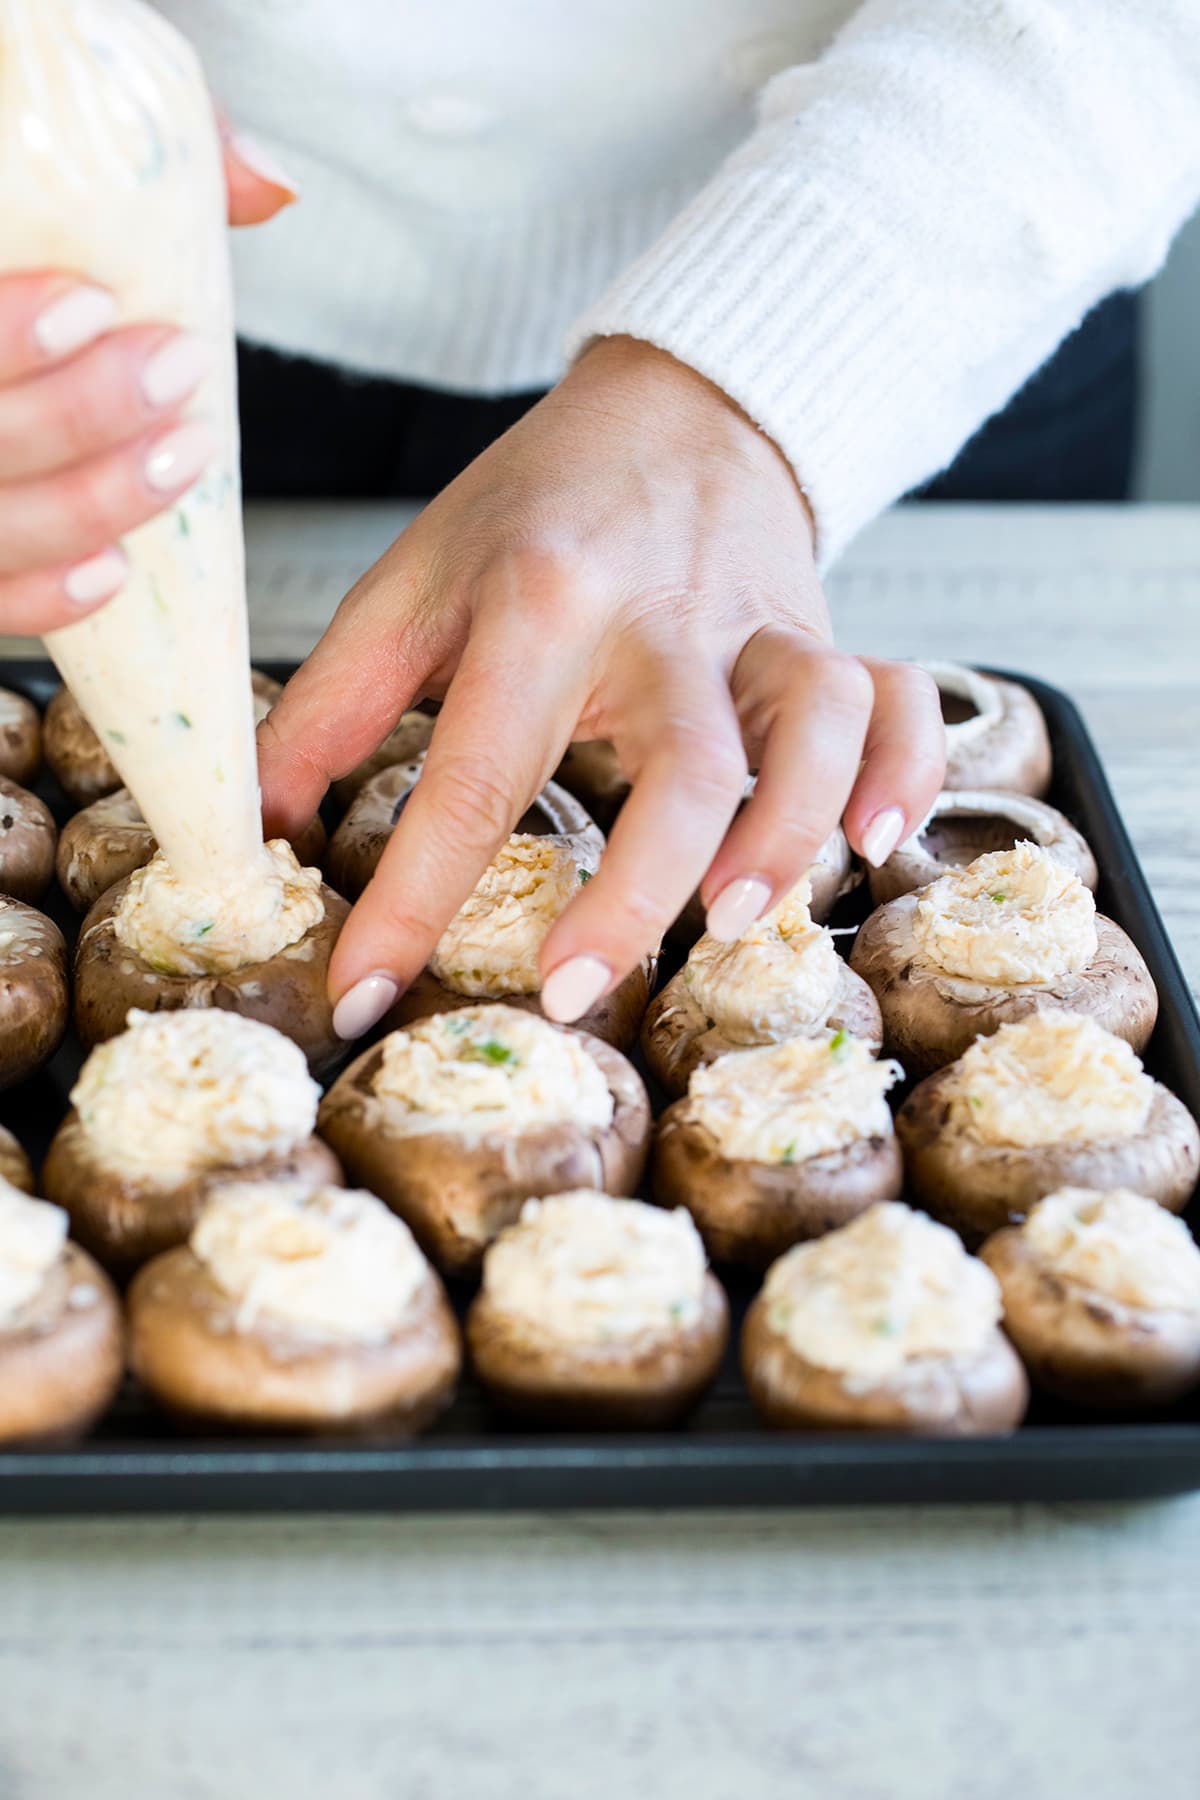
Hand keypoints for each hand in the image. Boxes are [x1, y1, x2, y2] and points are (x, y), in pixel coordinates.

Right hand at [0, 128, 294, 635]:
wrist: (23, 298)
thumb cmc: (34, 202)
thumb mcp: (59, 120)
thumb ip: (159, 146)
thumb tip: (265, 190)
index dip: (5, 330)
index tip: (93, 304)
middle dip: (77, 414)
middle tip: (177, 371)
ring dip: (87, 502)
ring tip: (184, 454)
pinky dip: (39, 597)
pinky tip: (111, 570)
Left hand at [259, 336, 946, 1038]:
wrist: (677, 408)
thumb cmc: (531, 513)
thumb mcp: (413, 585)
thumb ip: (331, 707)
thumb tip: (251, 834)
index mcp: (541, 598)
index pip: (475, 772)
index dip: (410, 898)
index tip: (361, 994)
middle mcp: (665, 616)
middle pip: (682, 760)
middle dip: (633, 890)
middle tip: (571, 990)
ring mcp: (764, 625)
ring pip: (813, 725)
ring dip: (791, 831)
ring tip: (736, 926)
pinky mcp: (830, 634)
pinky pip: (903, 697)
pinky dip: (909, 769)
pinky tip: (878, 844)